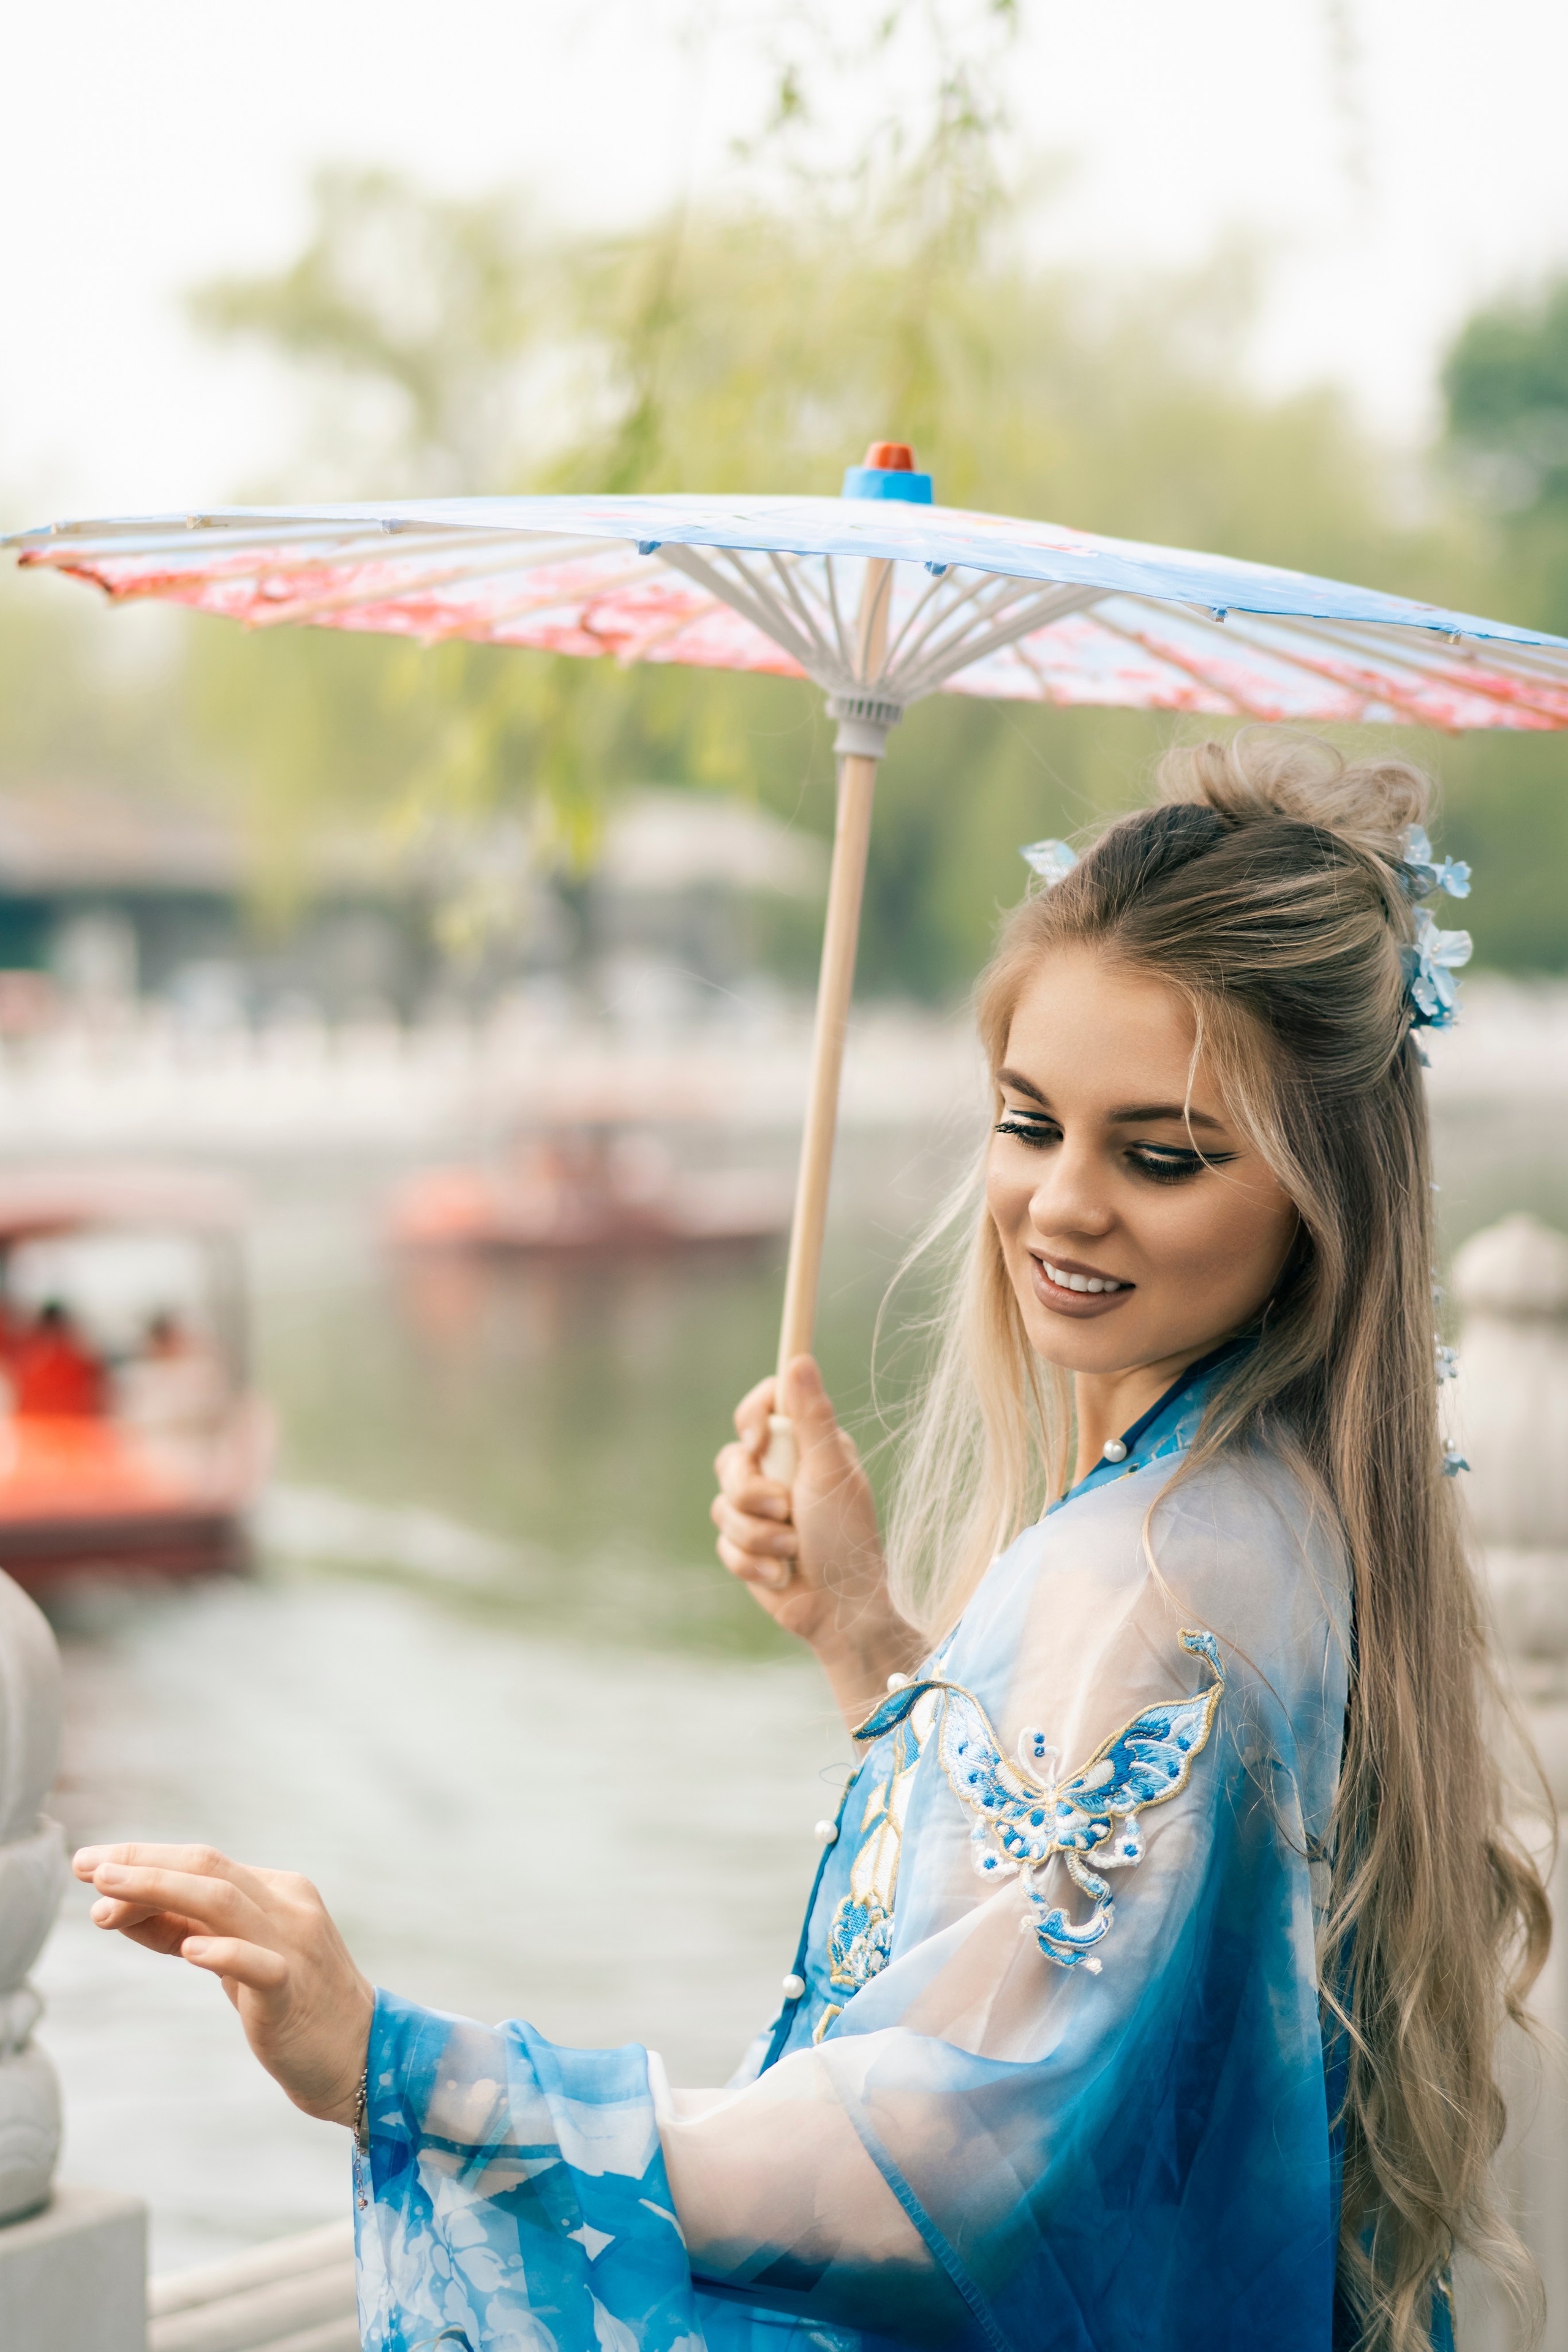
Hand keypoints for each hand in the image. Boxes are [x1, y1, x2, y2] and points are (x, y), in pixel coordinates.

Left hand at [72, 1842, 371, 2127]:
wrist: (360, 2056)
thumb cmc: (290, 2004)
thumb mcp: (237, 1959)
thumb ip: (188, 1929)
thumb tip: (117, 1909)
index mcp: (277, 1890)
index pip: (202, 1862)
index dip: (144, 1857)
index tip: (91, 1861)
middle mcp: (288, 1906)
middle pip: (208, 1869)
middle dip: (142, 1864)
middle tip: (86, 1866)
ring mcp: (294, 1945)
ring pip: (224, 1903)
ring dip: (160, 1892)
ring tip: (107, 1896)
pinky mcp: (294, 1991)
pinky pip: (259, 1964)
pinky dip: (223, 1952)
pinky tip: (188, 1949)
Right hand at [712, 1355, 919, 1726]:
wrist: (840, 1611)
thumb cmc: (847, 1538)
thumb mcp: (831, 1471)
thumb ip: (812, 1417)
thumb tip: (798, 1359)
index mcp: (807, 1447)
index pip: (764, 1406)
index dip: (752, 1416)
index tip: (757, 1437)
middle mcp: (782, 1473)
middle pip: (731, 1457)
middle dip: (751, 1490)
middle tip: (783, 1508)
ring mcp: (761, 1511)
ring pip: (722, 1504)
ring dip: (757, 1533)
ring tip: (791, 1548)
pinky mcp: (746, 1546)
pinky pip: (724, 1543)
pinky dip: (752, 1561)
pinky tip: (780, 1573)